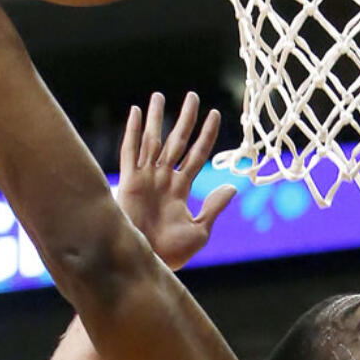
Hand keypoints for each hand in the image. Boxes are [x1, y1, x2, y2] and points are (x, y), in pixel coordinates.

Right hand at [116, 92, 236, 269]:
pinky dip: (133, 132)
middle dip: (185, 119)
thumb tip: (231, 187)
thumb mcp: (199, 231)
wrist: (145, 264)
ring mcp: (145, 179)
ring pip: (153, 141)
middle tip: (193, 96)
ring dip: (157, 118)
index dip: (207, 135)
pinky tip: (137, 112)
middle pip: (177, 142)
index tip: (215, 114)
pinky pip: (130, 152)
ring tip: (160, 96)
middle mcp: (163, 180)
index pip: (197, 155)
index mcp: (180, 190)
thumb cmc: (171, 253)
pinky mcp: (128, 183)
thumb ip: (213, 207)